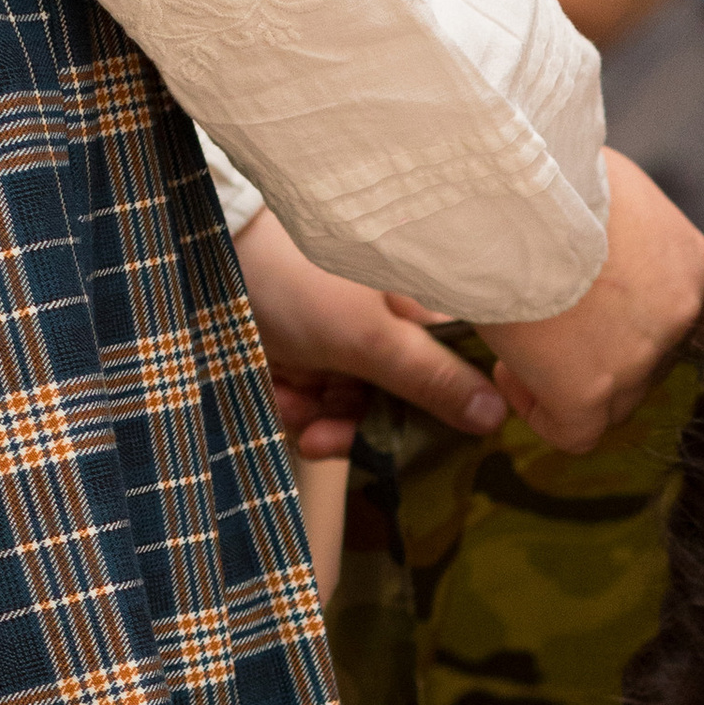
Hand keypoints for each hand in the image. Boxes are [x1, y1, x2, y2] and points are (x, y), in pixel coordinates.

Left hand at [234, 204, 507, 458]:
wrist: (205, 262)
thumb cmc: (298, 281)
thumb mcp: (371, 337)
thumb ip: (434, 379)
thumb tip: (498, 416)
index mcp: (423, 309)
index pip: (456, 374)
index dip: (439, 415)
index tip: (413, 442)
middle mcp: (393, 328)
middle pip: (403, 405)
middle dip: (363, 427)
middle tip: (328, 437)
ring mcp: (350, 344)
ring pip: (357, 413)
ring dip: (323, 423)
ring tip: (296, 412)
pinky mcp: (312, 359)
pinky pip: (319, 406)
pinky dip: (298, 410)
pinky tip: (280, 394)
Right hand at [483, 150, 703, 456]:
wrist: (508, 194)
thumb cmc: (545, 173)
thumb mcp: (614, 187)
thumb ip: (629, 232)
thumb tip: (607, 247)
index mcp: (689, 263)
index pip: (703, 317)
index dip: (657, 324)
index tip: (613, 316)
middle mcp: (676, 316)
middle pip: (652, 362)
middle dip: (606, 350)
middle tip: (553, 322)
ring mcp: (637, 360)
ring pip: (613, 399)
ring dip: (570, 379)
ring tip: (524, 339)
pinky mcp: (589, 393)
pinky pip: (576, 432)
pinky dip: (543, 412)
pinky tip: (513, 373)